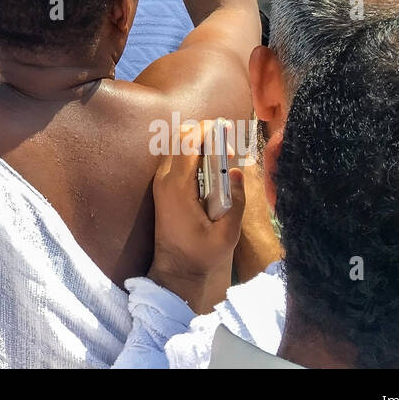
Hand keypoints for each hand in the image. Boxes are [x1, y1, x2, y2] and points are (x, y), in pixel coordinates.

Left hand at [148, 119, 244, 314]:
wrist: (175, 270)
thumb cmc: (201, 255)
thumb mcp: (227, 234)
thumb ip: (236, 202)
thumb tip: (238, 172)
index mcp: (178, 187)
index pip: (187, 142)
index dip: (207, 130)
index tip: (225, 129)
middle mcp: (164, 179)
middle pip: (180, 139)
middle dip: (205, 135)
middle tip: (227, 149)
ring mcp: (160, 182)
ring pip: (177, 147)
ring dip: (199, 145)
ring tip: (222, 158)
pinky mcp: (162, 187)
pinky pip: (176, 159)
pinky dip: (192, 155)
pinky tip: (210, 170)